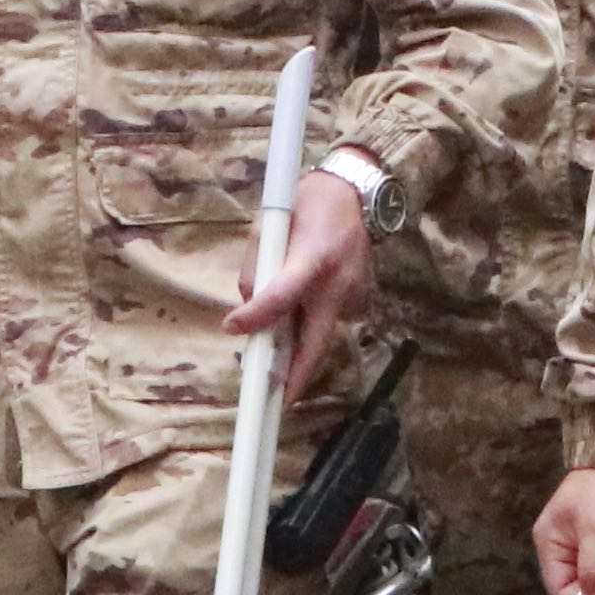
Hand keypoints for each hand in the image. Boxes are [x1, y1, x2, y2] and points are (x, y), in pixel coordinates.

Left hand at [227, 165, 376, 358]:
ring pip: (321, 336)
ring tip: (275, 363)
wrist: (356, 192)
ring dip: (297, 351)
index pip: (281, 297)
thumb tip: (248, 305)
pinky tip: (296, 320)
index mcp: (313, 258)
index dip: (256, 318)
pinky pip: (328, 320)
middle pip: (315, 342)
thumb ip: (256, 266)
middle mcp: (338, 283)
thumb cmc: (307, 202)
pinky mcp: (361, 298)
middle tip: (276, 401)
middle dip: (295, 376)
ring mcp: (354, 294)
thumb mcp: (269, 223)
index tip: (233, 328)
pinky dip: (308, 327)